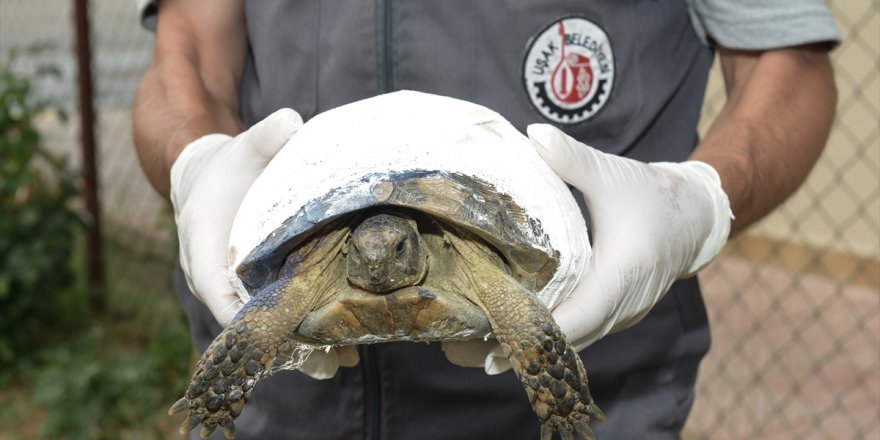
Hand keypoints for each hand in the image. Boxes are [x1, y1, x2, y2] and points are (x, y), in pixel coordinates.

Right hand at [170, 108, 359, 378]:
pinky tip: (338, 354)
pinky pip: (273, 321)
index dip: (245, 317)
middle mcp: (214, 276)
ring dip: (297, 352)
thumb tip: (292, 123)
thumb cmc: (232, 164)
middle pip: (244, 322)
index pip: (217, 290)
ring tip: (339, 366)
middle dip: (283, 345)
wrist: (214, 178)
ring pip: (261, 329)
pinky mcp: (253, 291)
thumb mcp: (247, 146)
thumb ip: (266, 136)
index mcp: (204, 244)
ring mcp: (232, 288)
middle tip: (325, 362)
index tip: (282, 335)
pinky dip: (300, 339)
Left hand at [443, 124, 730, 373]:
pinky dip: (547, 338)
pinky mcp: (614, 316)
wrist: (693, 219)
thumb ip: (572, 158)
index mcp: (623, 273)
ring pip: (572, 342)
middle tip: (468, 350)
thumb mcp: (611, 174)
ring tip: (476, 349)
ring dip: (531, 346)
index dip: (541, 330)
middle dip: (521, 345)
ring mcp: (620, 316)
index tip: (500, 337)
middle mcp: (623, 305)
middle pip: (568, 339)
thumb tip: (533, 135)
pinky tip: (510, 334)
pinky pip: (578, 335)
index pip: (580, 315)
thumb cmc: (652, 196)